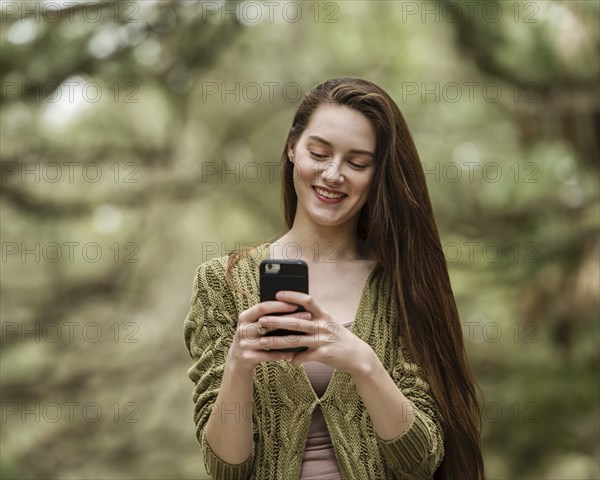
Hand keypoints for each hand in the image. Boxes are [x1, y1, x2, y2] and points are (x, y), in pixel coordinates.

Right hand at [227, 298, 312, 373]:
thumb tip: (292, 304)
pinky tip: (294, 352)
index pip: (262, 307)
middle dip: (290, 318)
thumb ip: (266, 316)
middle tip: (308, 316)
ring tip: (305, 334)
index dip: (279, 305)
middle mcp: (242, 330)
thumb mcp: (253, 325)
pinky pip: (269, 355)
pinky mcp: (248, 358)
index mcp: (244, 317)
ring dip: (289, 338)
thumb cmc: (253, 338)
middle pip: (268, 322)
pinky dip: (282, 354)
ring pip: (270, 340)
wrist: (238, 361)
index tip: (296, 304)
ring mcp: (244, 344)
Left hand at [256, 291, 374, 376]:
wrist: (358, 356)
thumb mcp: (329, 323)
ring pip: (295, 340)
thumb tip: (293, 313)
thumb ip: (314, 318)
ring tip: (263, 341)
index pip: (307, 300)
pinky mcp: (323, 354)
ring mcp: (323, 340)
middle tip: (261, 320)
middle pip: (296, 321)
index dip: (292, 296)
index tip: (278, 294)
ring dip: (277, 341)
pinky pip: (304, 357)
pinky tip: (285, 360)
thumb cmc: (340, 338)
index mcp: (324, 315)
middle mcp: (323, 325)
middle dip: (277, 321)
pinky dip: (294, 359)